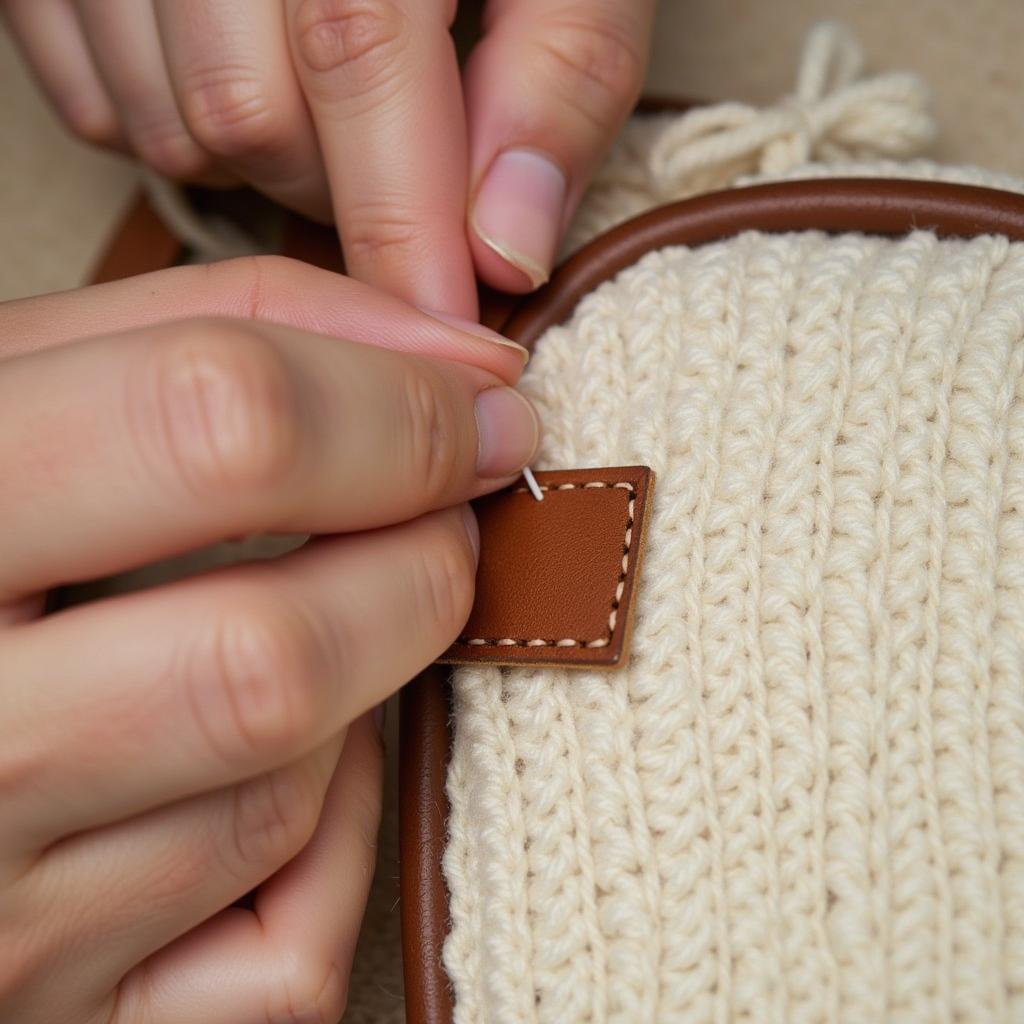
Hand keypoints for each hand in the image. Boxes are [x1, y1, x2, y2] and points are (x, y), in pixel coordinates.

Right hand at [0, 257, 536, 1022]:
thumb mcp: (30, 384)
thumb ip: (230, 329)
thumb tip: (464, 360)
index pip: (221, 430)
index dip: (398, 407)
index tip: (484, 406)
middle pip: (273, 653)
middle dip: (418, 563)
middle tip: (445, 518)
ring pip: (287, 794)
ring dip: (361, 688)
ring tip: (328, 622)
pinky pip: (282, 951)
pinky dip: (331, 838)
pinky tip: (292, 761)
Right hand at [2, 0, 654, 313]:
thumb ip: (559, 75)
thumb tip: (508, 247)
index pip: (356, 51)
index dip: (400, 218)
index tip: (445, 327)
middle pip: (248, 112)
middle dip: (344, 190)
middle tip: (410, 177)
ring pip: (168, 122)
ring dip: (267, 168)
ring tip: (330, 121)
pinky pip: (96, 105)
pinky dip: (180, 137)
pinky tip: (248, 95)